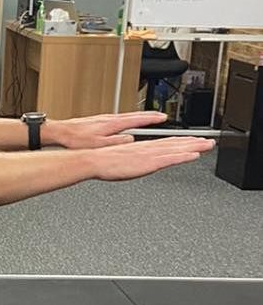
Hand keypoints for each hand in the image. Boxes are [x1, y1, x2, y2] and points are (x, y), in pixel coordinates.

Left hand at [43, 111, 168, 149]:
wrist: (60, 132)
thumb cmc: (76, 139)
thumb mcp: (99, 145)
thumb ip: (117, 143)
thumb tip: (131, 140)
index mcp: (113, 123)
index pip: (138, 118)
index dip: (151, 118)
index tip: (163, 117)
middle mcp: (110, 118)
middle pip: (134, 115)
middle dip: (148, 116)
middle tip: (160, 116)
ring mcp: (103, 119)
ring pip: (125, 117)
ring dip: (137, 118)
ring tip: (146, 120)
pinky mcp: (97, 122)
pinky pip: (117, 121)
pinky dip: (125, 122)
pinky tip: (123, 127)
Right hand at [90, 136, 214, 180]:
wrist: (95, 160)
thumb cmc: (102, 162)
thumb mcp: (119, 160)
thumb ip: (130, 158)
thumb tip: (133, 160)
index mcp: (142, 148)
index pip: (165, 144)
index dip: (181, 142)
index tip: (192, 142)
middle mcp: (149, 149)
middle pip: (175, 144)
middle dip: (193, 142)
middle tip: (208, 142)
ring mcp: (150, 154)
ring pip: (177, 149)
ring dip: (194, 146)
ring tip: (208, 145)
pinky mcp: (149, 162)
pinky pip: (170, 159)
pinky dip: (183, 156)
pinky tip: (194, 156)